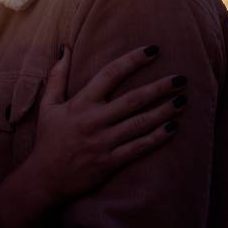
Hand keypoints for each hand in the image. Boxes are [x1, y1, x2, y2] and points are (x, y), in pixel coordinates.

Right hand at [29, 45, 185, 199]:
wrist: (44, 178)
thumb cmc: (48, 139)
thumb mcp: (48, 105)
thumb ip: (57, 75)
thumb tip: (64, 48)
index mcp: (80, 103)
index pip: (110, 74)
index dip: (132, 60)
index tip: (152, 50)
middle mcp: (94, 120)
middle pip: (133, 99)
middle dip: (159, 87)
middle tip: (181, 78)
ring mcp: (104, 142)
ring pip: (140, 123)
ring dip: (164, 111)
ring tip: (183, 99)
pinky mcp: (110, 162)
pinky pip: (139, 147)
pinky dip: (157, 137)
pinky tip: (174, 127)